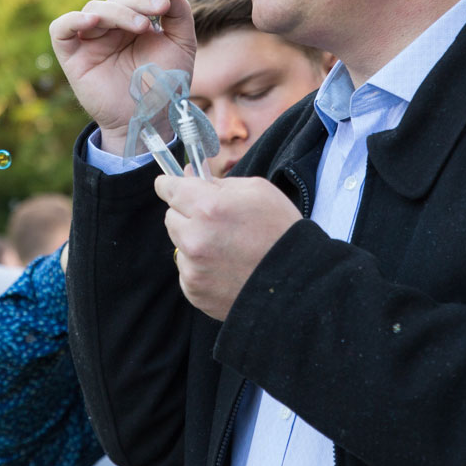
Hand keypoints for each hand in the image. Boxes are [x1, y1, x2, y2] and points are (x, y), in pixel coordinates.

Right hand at [50, 0, 195, 154]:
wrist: (150, 119)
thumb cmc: (165, 85)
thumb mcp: (182, 45)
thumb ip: (179, 13)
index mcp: (135, 21)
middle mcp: (112, 27)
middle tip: (159, 8)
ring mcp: (90, 40)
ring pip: (95, 8)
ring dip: (119, 11)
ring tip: (142, 26)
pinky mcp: (72, 56)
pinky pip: (61, 29)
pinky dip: (74, 20)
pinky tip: (93, 21)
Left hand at [156, 175, 301, 320]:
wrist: (297, 282)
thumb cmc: (280, 231)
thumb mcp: (257, 190)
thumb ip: (217, 181)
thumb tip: (187, 175)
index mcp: (209, 207)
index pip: (170, 189)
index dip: (169, 184)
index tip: (167, 184)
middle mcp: (195, 238)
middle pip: (171, 216)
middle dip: (188, 214)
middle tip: (216, 220)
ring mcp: (193, 268)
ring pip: (178, 244)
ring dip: (194, 241)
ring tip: (227, 248)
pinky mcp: (195, 291)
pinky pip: (187, 270)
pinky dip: (200, 267)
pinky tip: (226, 268)